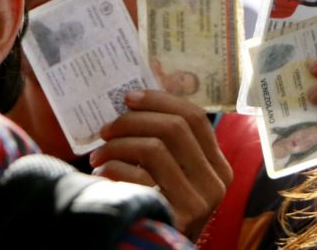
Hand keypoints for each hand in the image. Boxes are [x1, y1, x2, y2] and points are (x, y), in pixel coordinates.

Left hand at [89, 90, 232, 239]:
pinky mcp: (177, 218)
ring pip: (155, 148)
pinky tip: (102, 174)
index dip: (160, 101)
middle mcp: (215, 182)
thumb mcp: (173, 176)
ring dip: (117, 145)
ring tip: (98, 155)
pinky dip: (113, 168)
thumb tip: (136, 102)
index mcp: (218, 166)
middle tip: (106, 129)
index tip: (129, 98)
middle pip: (175, 127)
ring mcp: (200, 202)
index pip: (195, 117)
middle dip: (133, 121)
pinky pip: (139, 177)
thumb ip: (167, 146)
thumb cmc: (159, 209)